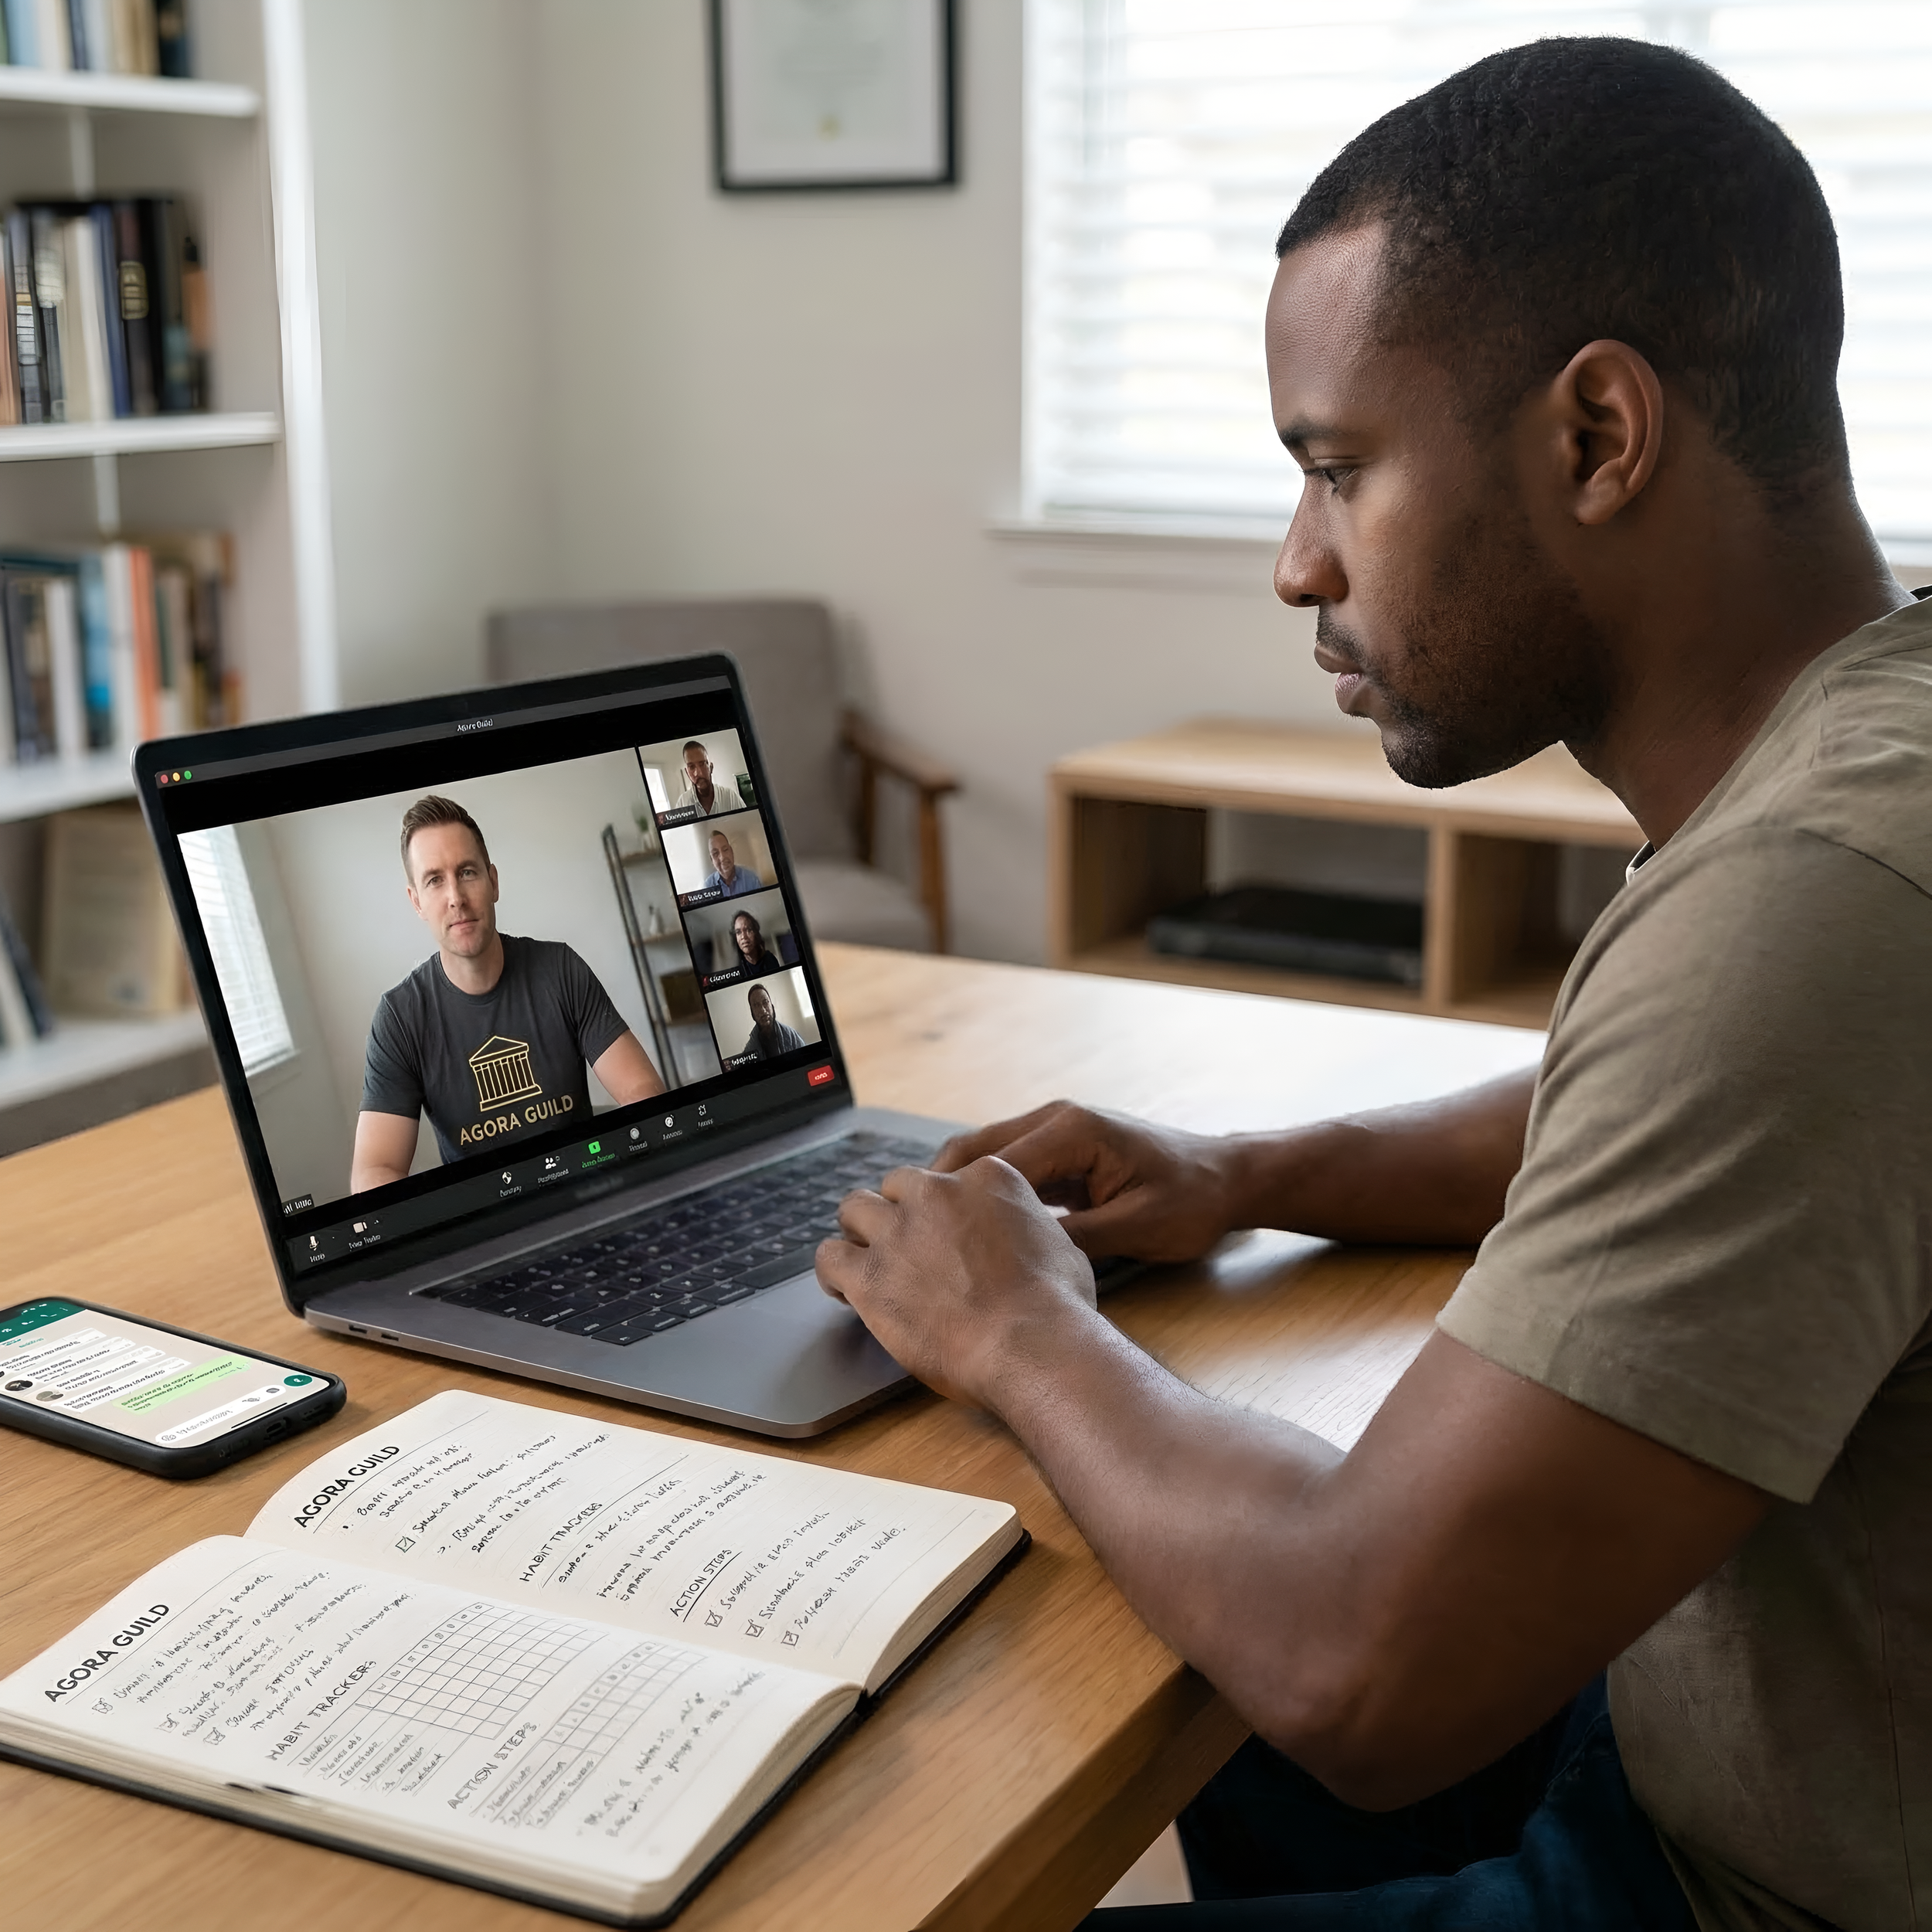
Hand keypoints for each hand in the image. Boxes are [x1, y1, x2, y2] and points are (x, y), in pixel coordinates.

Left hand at [816, 1158, 1098, 1408]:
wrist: (1032, 1344)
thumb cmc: (1056, 1305)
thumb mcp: (1060, 1244)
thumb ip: (1027, 1228)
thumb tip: (1026, 1240)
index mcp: (985, 1178)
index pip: (947, 1178)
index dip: (942, 1209)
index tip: (943, 1233)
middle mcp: (936, 1193)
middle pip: (896, 1185)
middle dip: (897, 1212)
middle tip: (904, 1246)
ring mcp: (898, 1232)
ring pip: (853, 1209)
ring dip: (859, 1232)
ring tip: (866, 1261)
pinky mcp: (869, 1275)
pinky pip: (828, 1257)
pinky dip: (833, 1271)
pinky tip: (843, 1289)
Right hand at [931, 1102, 1247, 1262]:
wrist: (1228, 1180)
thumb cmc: (1192, 1202)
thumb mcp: (1137, 1229)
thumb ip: (1075, 1239)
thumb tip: (1016, 1258)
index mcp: (1073, 1130)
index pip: (994, 1161)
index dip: (953, 1198)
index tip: (921, 1233)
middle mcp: (1057, 1120)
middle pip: (975, 1150)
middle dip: (937, 1190)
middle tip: (902, 1231)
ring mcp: (1056, 1133)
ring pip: (985, 1158)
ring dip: (954, 1192)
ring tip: (920, 1234)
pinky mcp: (1060, 1153)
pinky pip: (1006, 1169)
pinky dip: (980, 1196)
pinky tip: (962, 1231)